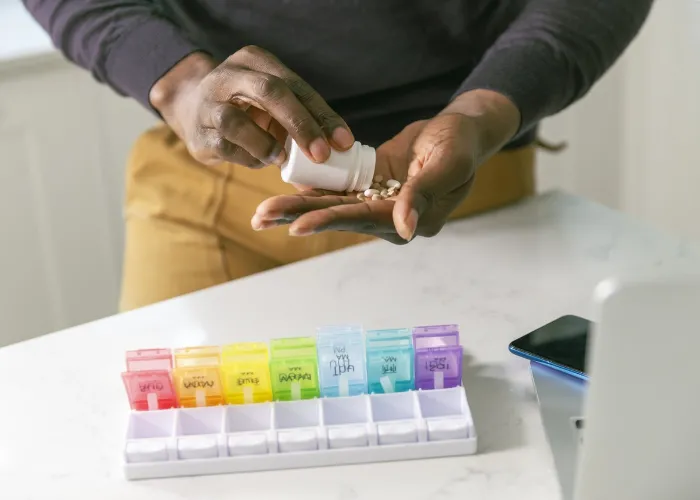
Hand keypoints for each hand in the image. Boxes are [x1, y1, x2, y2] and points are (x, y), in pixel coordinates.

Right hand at [149, 47, 353, 167]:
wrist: (192, 108)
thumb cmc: (247, 108)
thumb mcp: (273, 105)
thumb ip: (300, 121)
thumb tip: (335, 154)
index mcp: (256, 60)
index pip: (296, 85)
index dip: (322, 115)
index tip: (343, 142)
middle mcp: (230, 75)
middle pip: (270, 92)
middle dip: (300, 124)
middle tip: (321, 154)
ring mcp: (209, 103)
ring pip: (236, 122)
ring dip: (265, 145)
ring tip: (280, 159)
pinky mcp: (198, 132)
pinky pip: (225, 148)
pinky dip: (248, 158)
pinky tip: (260, 161)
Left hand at [251, 90, 520, 242]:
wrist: (463, 129)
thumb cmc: (461, 144)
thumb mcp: (447, 164)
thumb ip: (423, 195)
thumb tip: (405, 229)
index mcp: (411, 219)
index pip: (363, 220)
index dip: (329, 220)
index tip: (295, 226)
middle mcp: (391, 218)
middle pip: (338, 217)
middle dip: (299, 217)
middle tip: (260, 219)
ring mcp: (379, 203)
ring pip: (333, 206)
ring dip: (298, 208)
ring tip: (262, 213)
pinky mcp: (372, 187)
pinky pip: (339, 190)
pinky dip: (313, 191)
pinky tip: (286, 193)